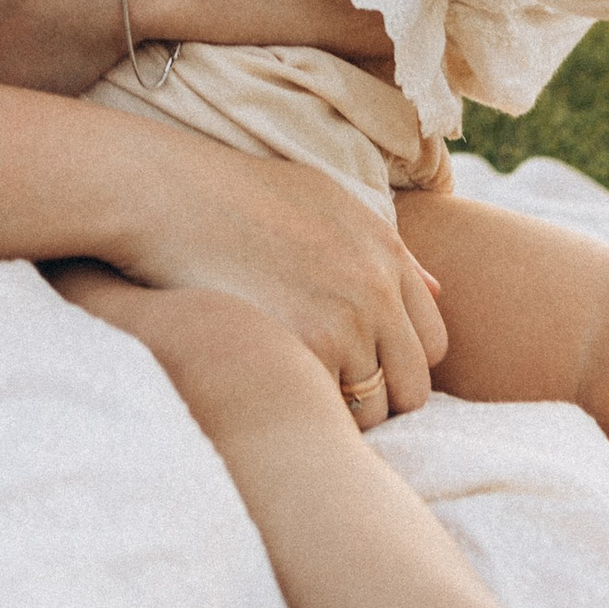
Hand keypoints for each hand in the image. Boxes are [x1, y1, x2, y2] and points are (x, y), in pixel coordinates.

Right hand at [111, 154, 448, 421]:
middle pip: (414, 387)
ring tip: (297, 394)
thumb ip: (387, 250)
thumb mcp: (325, 201)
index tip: (360, 367)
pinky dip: (307, 412)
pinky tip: (274, 394)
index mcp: (386, 254)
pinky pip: (331, 412)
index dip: (399, 364)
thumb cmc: (237, 195)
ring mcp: (345, 321)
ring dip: (341, 412)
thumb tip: (438, 291)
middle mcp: (377, 289)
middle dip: (381, 399)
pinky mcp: (306, 348)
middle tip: (329, 393)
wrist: (171, 196)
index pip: (434, 344)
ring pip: (373, 411)